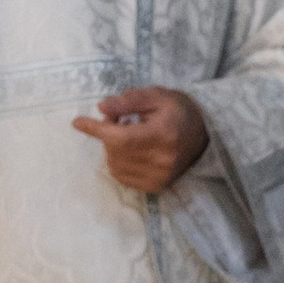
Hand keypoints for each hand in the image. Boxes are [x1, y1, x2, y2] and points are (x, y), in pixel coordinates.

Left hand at [74, 84, 208, 193]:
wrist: (205, 135)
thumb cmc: (179, 111)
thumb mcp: (157, 96)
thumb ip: (129, 101)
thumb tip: (101, 108)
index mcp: (164, 134)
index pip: (120, 137)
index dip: (96, 129)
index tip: (77, 122)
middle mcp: (162, 160)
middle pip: (116, 150)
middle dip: (108, 133)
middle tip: (118, 120)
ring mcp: (160, 176)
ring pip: (116, 165)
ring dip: (112, 149)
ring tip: (127, 135)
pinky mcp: (157, 186)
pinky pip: (123, 177)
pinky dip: (118, 163)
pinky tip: (130, 151)